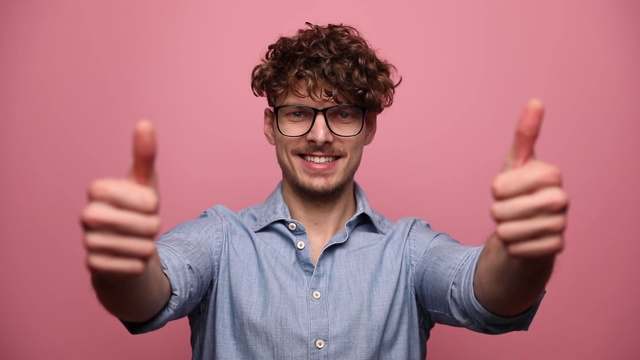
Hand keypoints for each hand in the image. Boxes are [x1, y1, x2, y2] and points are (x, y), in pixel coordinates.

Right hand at [81, 120, 160, 275]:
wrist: (127, 248)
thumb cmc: (137, 210)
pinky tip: (130, 259)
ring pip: (140, 247)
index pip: (142, 198)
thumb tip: (145, 123)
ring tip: (138, 241)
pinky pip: (134, 267)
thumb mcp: (145, 183)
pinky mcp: (94, 267)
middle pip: (144, 224)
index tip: (146, 204)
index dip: (150, 203)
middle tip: (145, 226)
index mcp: (97, 190)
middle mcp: (87, 215)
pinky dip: (140, 264)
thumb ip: (145, 155)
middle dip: (153, 227)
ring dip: (148, 246)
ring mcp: (88, 242)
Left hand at [490, 100, 568, 257]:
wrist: (528, 228)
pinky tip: (523, 241)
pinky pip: (516, 250)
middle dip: (497, 212)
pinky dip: (512, 247)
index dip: (496, 190)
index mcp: (551, 174)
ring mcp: (561, 225)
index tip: (504, 189)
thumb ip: (524, 135)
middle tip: (509, 209)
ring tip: (516, 224)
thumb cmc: (518, 192)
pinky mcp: (555, 249)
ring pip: (507, 232)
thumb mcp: (515, 163)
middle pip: (501, 211)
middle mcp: (562, 199)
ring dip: (503, 230)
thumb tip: (536, 101)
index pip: (500, 186)